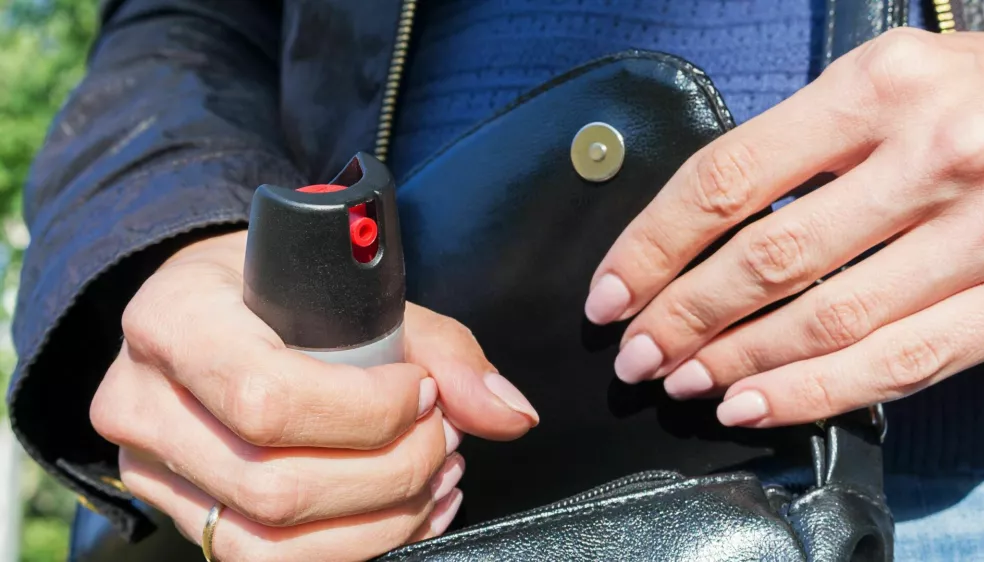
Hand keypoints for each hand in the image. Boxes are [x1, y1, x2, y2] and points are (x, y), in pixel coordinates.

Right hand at [91, 231, 538, 561]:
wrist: (208, 307)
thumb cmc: (279, 287)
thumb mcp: (350, 287)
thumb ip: (439, 347)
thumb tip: (509, 413)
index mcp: (174, 321)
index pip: (269, 397)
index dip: (367, 412)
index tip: (423, 392)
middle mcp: (143, 402)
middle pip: (276, 486)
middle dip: (391, 472)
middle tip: (445, 437)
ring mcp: (153, 470)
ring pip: (269, 543)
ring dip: (380, 522)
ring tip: (434, 477)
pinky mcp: (181, 514)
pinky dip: (356, 547)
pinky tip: (406, 511)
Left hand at [585, 29, 983, 427]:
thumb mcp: (891, 77)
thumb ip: (803, 141)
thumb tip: (702, 227)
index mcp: (879, 86)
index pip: (726, 178)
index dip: (652, 246)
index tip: (611, 290)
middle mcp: (931, 156)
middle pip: (767, 259)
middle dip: (681, 316)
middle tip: (634, 351)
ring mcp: (980, 234)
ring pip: (826, 320)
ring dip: (735, 361)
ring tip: (679, 379)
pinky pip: (897, 362)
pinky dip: (814, 393)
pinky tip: (754, 404)